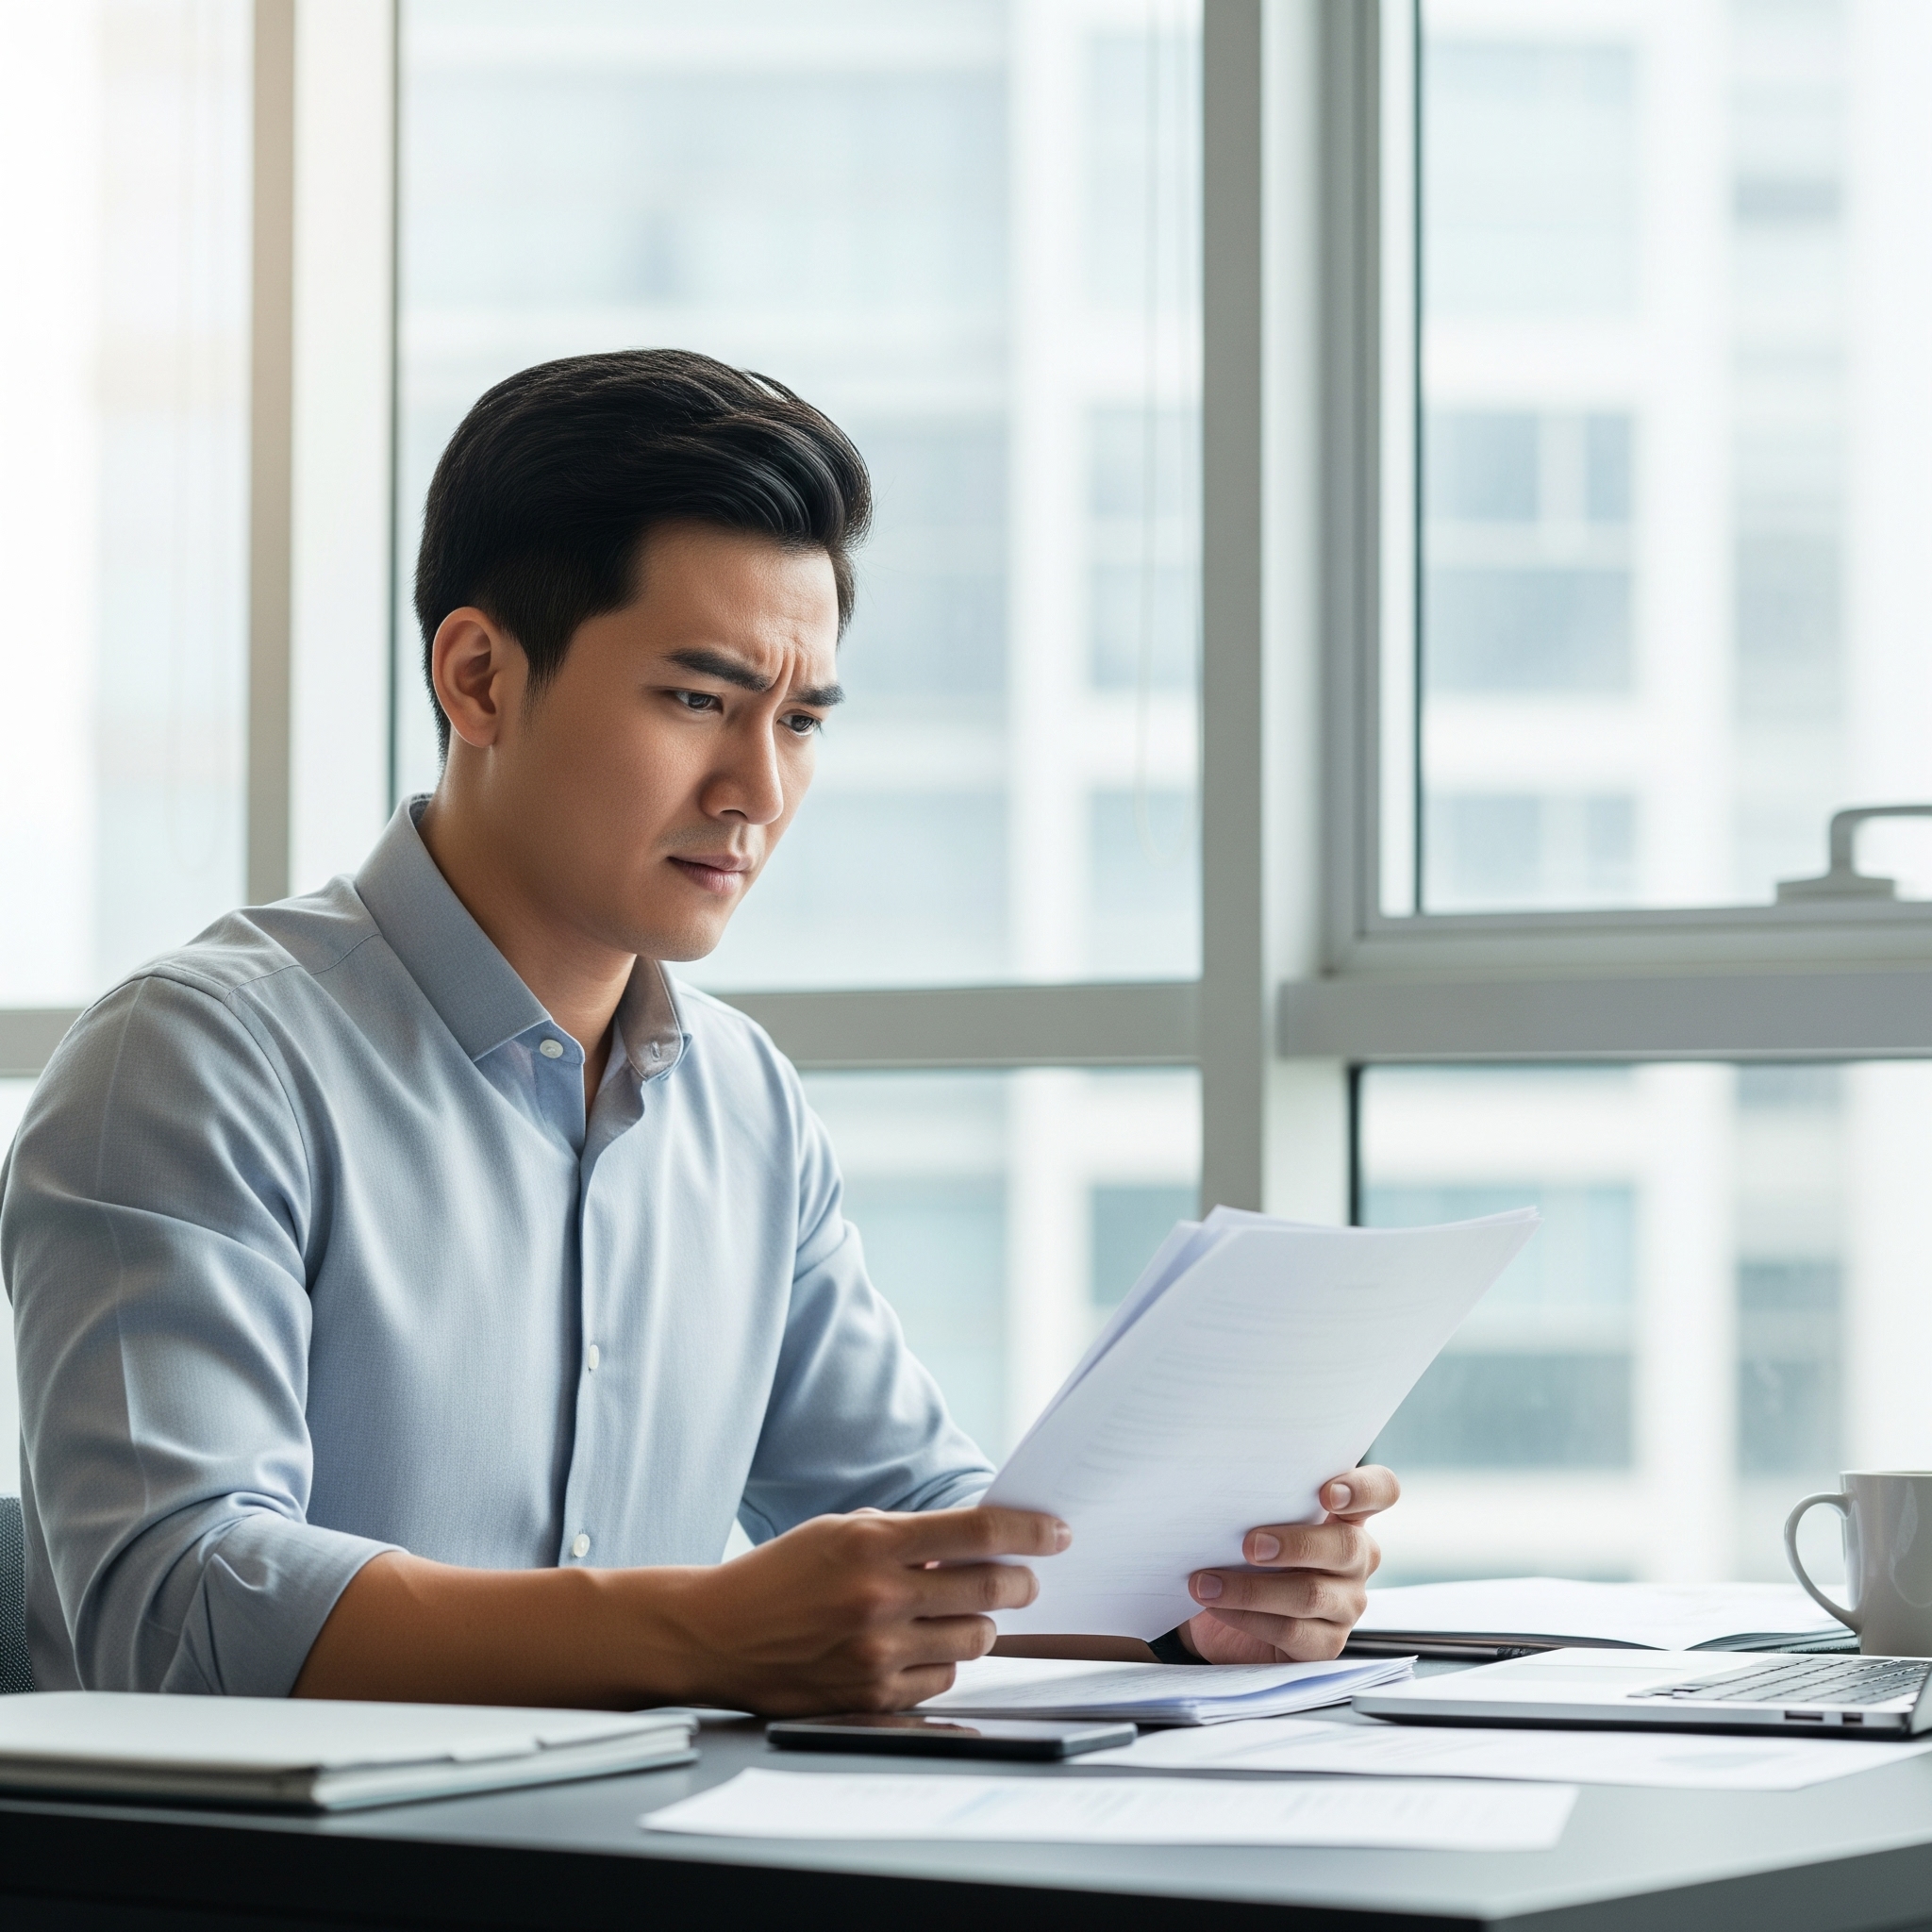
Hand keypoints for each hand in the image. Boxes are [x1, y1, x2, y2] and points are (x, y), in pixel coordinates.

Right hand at [657, 1504, 1068, 1714]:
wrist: (715, 1634)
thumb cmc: (781, 1574)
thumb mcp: (841, 1532)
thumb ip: (908, 1538)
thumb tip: (980, 1544)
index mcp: (874, 1542)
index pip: (978, 1532)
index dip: (1030, 1531)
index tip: (1058, 1533)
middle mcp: (880, 1597)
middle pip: (991, 1589)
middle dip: (1019, 1582)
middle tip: (1023, 1579)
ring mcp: (878, 1652)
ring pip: (975, 1639)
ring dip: (977, 1624)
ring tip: (953, 1613)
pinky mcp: (873, 1697)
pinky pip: (943, 1678)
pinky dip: (941, 1659)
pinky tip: (917, 1645)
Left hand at [1177, 1466, 1399, 1663]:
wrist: (1218, 1609)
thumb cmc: (1241, 1552)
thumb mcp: (1253, 1520)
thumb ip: (1260, 1502)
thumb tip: (1224, 1486)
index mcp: (1346, 1516)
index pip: (1381, 1491)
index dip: (1363, 1490)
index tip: (1328, 1494)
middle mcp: (1355, 1558)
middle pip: (1347, 1546)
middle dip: (1296, 1544)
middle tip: (1249, 1545)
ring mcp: (1346, 1604)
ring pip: (1311, 1594)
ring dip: (1252, 1588)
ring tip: (1206, 1582)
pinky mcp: (1326, 1645)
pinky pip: (1291, 1631)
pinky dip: (1246, 1616)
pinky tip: (1217, 1606)